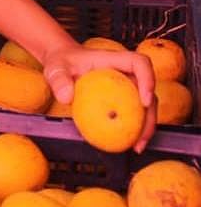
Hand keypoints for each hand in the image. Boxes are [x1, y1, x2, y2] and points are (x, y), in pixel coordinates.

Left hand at [42, 44, 156, 152]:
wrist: (63, 62)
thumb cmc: (62, 61)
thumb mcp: (56, 68)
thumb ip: (59, 79)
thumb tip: (66, 98)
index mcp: (113, 60)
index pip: (139, 63)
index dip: (148, 79)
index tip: (144, 101)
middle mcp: (125, 72)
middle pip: (149, 90)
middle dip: (151, 114)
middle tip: (142, 136)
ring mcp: (125, 85)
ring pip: (145, 106)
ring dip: (146, 127)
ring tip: (137, 146)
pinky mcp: (122, 97)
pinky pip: (131, 113)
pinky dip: (132, 129)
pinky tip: (125, 144)